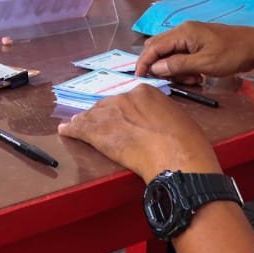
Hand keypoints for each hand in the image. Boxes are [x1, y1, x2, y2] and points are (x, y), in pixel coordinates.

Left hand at [58, 85, 220, 181]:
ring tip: (77, 125)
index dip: (123, 112)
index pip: (127, 99)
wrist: (178, 160)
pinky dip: (72, 130)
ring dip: (86, 122)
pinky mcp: (98, 131)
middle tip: (104, 128)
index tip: (123, 120)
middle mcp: (125, 98)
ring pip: (93, 116)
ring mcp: (109, 113)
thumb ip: (161, 115)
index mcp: (146, 92)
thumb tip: (156, 122)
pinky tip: (66, 130)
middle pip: (108, 106)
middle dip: (105, 117)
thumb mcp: (178, 119)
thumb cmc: (187, 144)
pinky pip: (80, 128)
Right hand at [135, 21, 253, 83]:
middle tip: (172, 82)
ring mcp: (190, 36)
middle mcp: (183, 31)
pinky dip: (185, 67)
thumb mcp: (205, 64)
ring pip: (171, 54)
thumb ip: (178, 65)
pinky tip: (198, 76)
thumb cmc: (232, 54)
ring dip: (176, 70)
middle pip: (159, 48)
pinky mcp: (198, 42)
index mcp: (182, 33)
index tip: (139, 76)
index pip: (154, 46)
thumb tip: (155, 68)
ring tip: (193, 81)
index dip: (144, 62)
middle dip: (161, 67)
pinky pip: (183, 55)